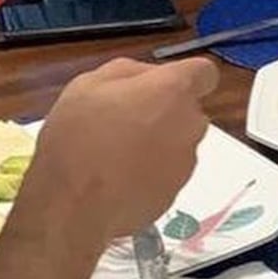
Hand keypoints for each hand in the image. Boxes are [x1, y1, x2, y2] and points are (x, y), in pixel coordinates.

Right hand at [17, 57, 218, 244]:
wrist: (73, 206)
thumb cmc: (78, 137)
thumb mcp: (88, 85)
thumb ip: (129, 72)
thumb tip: (148, 78)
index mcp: (174, 91)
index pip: (204, 73)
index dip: (183, 78)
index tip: (159, 88)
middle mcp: (191, 125)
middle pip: (188, 111)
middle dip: (163, 113)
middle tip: (124, 121)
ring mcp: (187, 163)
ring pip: (178, 143)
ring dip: (157, 144)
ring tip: (116, 154)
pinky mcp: (177, 193)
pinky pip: (167, 173)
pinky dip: (150, 173)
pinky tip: (119, 178)